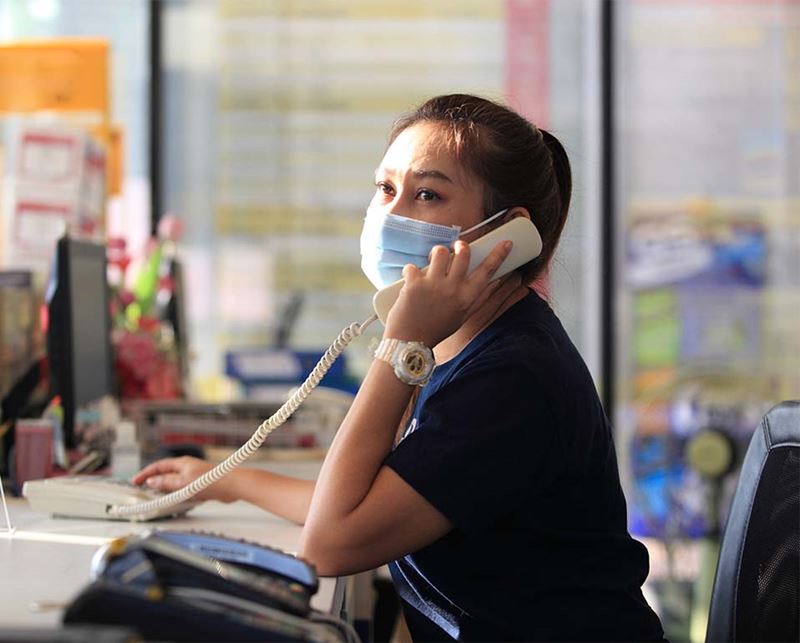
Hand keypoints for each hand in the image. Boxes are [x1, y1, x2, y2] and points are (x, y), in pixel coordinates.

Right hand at [131, 456, 234, 502]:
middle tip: (143, 490)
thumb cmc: (211, 480)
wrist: (232, 485)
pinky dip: (176, 494)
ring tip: (156, 498)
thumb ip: (167, 482)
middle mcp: (186, 468)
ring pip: (173, 482)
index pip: (158, 466)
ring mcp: (193, 476)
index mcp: (181, 464)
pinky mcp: (200, 485)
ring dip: (165, 489)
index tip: (135, 481)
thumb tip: (152, 481)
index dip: (145, 474)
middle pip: (165, 474)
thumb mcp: (183, 482)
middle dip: (153, 481)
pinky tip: (175, 501)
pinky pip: (183, 489)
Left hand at [384, 239, 512, 346]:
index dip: (498, 255)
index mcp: (466, 298)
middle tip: (457, 248)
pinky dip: (411, 271)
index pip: (487, 271)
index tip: (506, 242)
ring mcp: (433, 284)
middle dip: (461, 246)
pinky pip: (413, 266)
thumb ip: (476, 298)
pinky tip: (411, 281)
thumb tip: (493, 281)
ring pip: (440, 252)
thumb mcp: (462, 315)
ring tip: (433, 262)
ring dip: (437, 253)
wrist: (410, 342)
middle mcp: (452, 289)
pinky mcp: (414, 283)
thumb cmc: (437, 329)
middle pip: (464, 253)